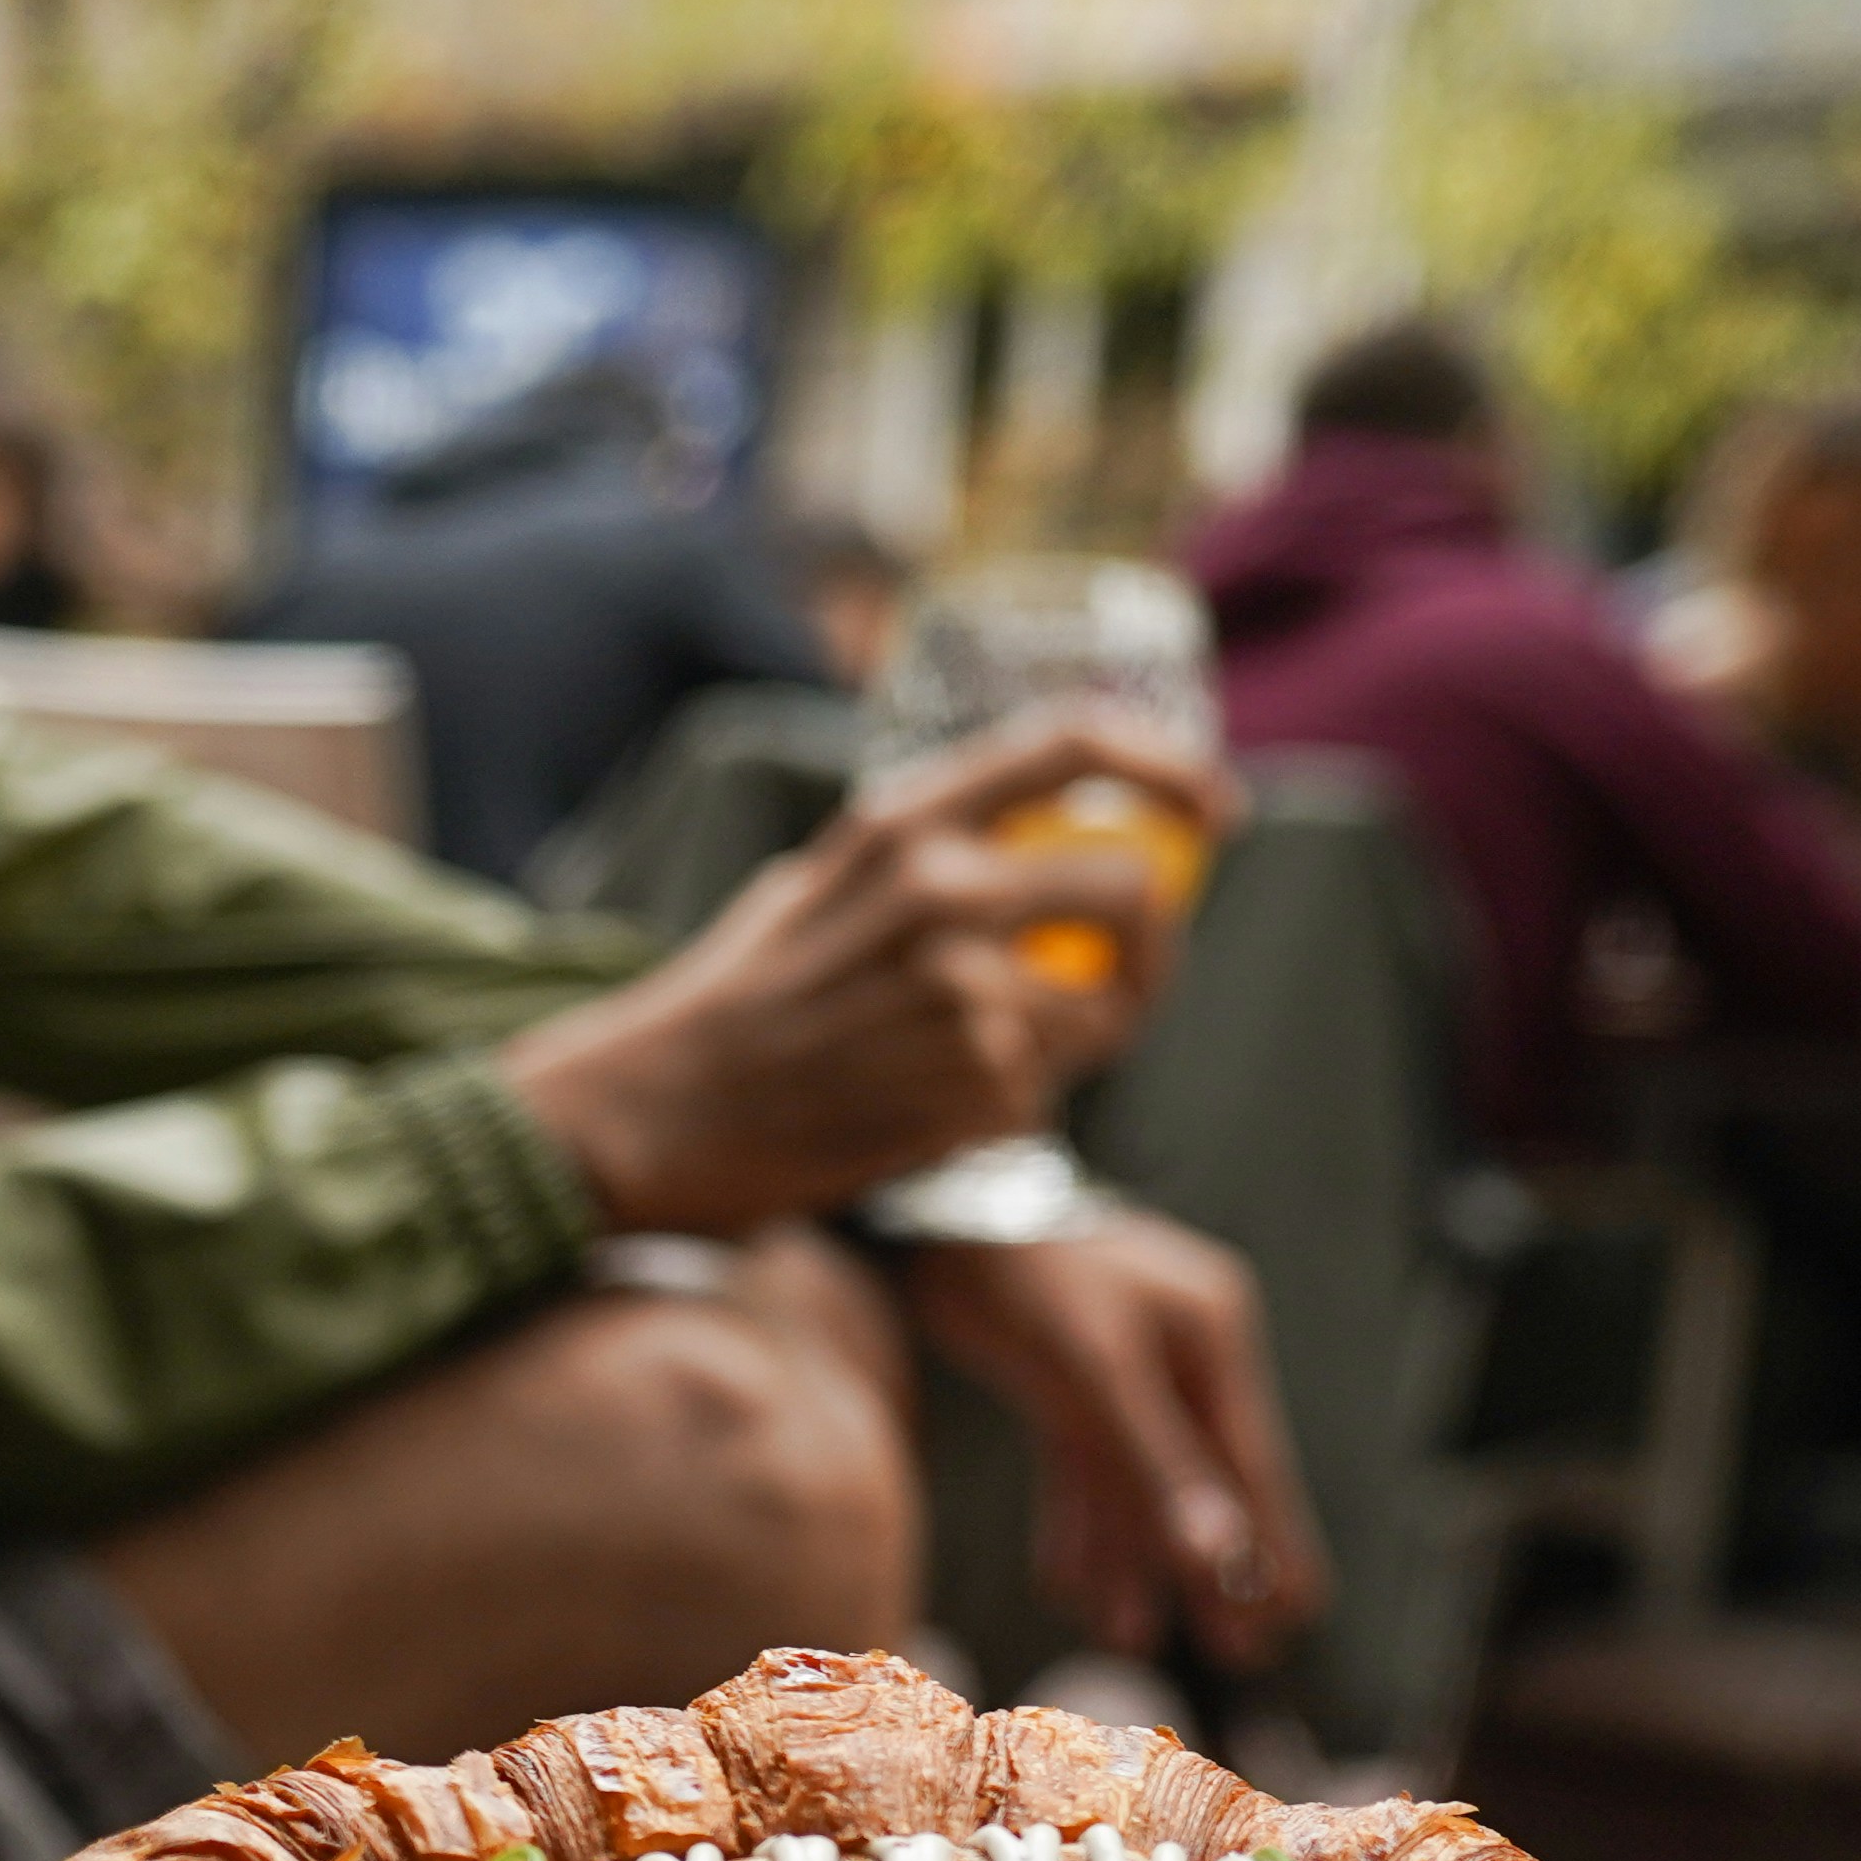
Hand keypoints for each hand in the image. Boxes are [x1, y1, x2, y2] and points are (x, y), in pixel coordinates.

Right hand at [504, 720, 1241, 1238]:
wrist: (646, 1116)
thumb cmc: (724, 1009)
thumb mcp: (810, 888)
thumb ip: (915, 863)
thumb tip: (1036, 858)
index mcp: (898, 824)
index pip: (1070, 745)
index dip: (1167, 768)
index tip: (1214, 809)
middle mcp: (941, 891)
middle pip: (1136, 892)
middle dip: (1153, 948)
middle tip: (1127, 981)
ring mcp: (962, 991)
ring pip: (1099, 1015)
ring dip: (1067, 1051)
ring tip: (975, 1069)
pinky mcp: (971, 1087)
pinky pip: (1044, 1097)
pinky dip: (1005, 1113)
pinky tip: (926, 1111)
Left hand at [897, 1215, 1329, 1673]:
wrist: (936, 1200)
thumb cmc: (1024, 1269)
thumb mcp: (1094, 1367)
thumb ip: (1156, 1461)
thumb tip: (1220, 1554)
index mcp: (1210, 1339)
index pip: (1252, 1465)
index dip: (1273, 1546)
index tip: (1298, 1615)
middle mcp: (1178, 1354)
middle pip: (1201, 1482)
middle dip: (1212, 1573)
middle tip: (1241, 1656)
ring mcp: (1121, 1367)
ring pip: (1136, 1482)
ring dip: (1133, 1560)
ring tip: (1133, 1640)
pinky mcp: (1066, 1377)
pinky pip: (1085, 1465)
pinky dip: (1080, 1521)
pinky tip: (1071, 1588)